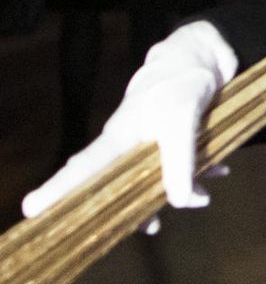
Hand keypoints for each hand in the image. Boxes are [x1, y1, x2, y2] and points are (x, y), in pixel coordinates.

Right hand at [22, 21, 239, 219]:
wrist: (202, 57)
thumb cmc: (181, 83)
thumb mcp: (183, 122)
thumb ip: (180, 162)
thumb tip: (181, 203)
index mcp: (119, 137)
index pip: (83, 168)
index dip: (57, 189)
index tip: (30, 209)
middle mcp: (127, 143)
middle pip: (118, 184)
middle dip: (135, 208)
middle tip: (150, 227)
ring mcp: (147, 142)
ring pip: (154, 177)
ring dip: (178, 189)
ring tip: (202, 197)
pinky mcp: (169, 139)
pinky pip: (178, 164)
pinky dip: (198, 170)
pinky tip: (218, 172)